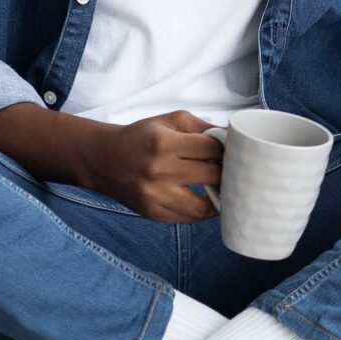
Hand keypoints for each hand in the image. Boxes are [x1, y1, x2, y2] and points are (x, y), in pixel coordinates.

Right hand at [82, 109, 222, 222]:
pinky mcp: (153, 213)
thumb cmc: (143, 137)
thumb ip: (205, 128)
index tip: (234, 151)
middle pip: (212, 176)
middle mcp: (159, 171)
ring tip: (225, 188)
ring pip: (204, 206)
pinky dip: (204, 211)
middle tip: (235, 170)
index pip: (213, 150)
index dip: (228, 150)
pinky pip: (189, 218)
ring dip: (220, 198)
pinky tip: (208, 200)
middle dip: (227, 173)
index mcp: (165, 144)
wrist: (104, 159)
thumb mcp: (172, 121)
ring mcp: (155, 196)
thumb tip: (236, 138)